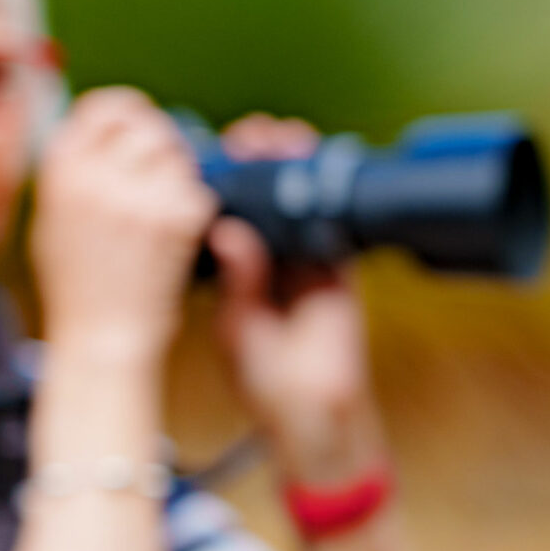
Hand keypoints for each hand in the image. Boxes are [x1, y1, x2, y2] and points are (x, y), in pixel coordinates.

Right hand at [31, 88, 216, 369]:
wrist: (102, 335)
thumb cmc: (76, 282)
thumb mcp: (51, 218)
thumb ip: (72, 171)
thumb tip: (100, 127)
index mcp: (61, 170)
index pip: (101, 107)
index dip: (125, 111)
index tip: (136, 123)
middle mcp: (96, 176)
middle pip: (146, 124)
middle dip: (160, 139)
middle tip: (162, 164)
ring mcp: (138, 195)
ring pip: (177, 154)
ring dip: (178, 173)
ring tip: (164, 205)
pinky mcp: (175, 217)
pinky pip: (196, 189)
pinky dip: (193, 206)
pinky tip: (176, 232)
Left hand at [208, 115, 387, 488]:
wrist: (310, 410)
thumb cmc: (263, 378)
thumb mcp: (237, 325)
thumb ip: (238, 278)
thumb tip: (227, 231)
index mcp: (241, 270)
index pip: (232, 213)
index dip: (224, 183)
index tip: (209, 157)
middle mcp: (273, 258)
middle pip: (267, 197)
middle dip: (259, 162)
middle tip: (246, 139)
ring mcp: (307, 259)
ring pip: (301, 199)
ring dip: (292, 166)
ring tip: (276, 139)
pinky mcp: (340, 266)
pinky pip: (335, 220)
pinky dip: (326, 192)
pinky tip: (312, 164)